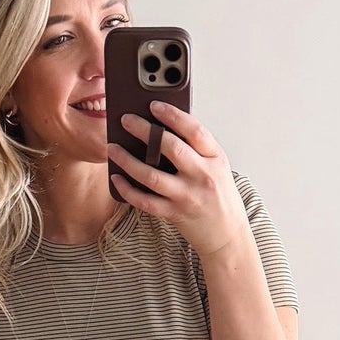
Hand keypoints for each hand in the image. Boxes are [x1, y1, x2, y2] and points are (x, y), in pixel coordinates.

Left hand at [108, 99, 248, 261]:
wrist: (227, 234)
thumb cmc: (218, 195)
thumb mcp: (216, 167)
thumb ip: (196, 149)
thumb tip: (160, 127)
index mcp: (215, 158)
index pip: (194, 130)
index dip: (173, 115)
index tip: (154, 105)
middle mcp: (203, 176)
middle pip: (170, 147)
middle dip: (144, 130)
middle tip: (126, 119)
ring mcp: (188, 196)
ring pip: (152, 175)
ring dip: (127, 160)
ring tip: (113, 148)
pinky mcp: (175, 214)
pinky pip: (145, 201)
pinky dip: (127, 189)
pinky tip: (116, 178)